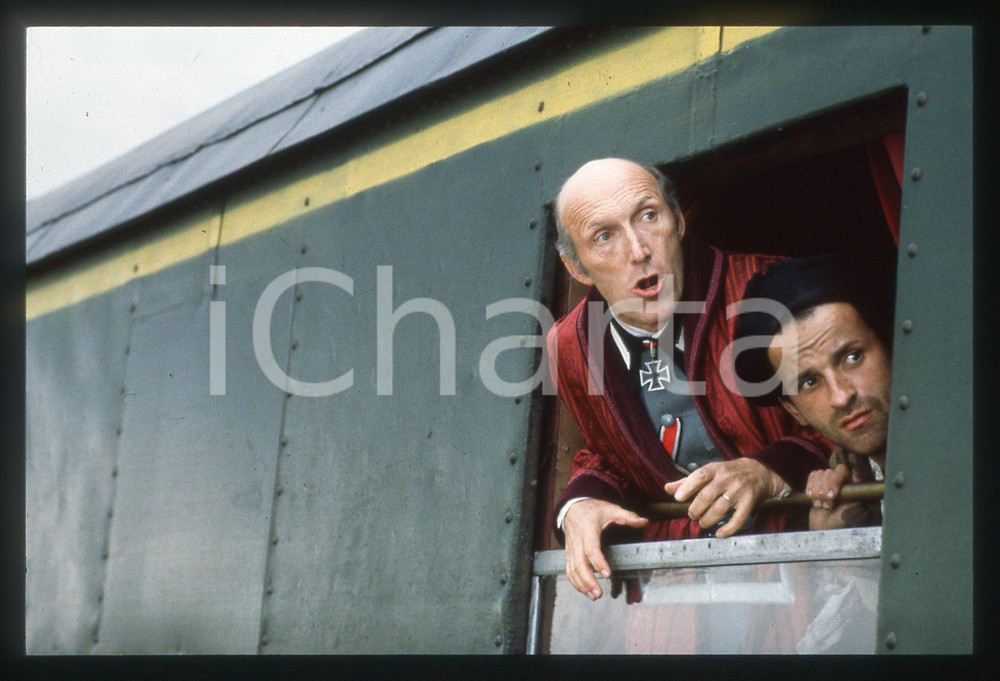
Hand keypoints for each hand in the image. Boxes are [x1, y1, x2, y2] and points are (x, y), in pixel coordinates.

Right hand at [563, 499, 647, 599]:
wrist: (572, 507)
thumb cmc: (593, 510)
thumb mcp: (611, 510)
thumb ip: (628, 516)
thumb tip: (644, 521)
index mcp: (587, 530)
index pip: (591, 549)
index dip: (598, 562)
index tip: (607, 575)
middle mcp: (577, 541)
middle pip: (579, 564)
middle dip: (587, 580)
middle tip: (598, 593)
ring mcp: (571, 548)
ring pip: (572, 569)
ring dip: (581, 584)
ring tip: (594, 596)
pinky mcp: (569, 554)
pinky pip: (569, 570)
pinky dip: (575, 582)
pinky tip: (584, 591)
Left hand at [663, 458, 784, 537]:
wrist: (760, 471)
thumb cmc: (729, 473)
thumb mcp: (710, 472)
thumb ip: (688, 481)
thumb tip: (668, 489)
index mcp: (715, 469)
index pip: (699, 476)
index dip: (687, 487)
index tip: (678, 498)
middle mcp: (727, 479)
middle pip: (707, 495)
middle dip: (696, 508)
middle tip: (692, 515)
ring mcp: (739, 491)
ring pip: (720, 508)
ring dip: (708, 519)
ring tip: (702, 522)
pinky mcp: (749, 503)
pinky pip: (738, 519)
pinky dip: (728, 529)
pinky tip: (719, 533)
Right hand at [807, 463, 863, 529]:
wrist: (825, 528)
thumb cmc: (841, 521)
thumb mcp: (853, 511)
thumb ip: (857, 497)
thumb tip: (857, 481)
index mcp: (854, 485)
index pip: (849, 471)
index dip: (838, 480)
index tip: (833, 495)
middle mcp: (843, 479)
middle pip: (832, 472)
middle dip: (826, 489)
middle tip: (827, 505)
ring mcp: (830, 480)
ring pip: (821, 473)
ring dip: (818, 491)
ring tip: (820, 505)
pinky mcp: (818, 481)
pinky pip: (813, 475)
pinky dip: (810, 486)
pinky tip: (811, 497)